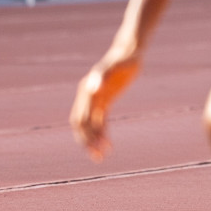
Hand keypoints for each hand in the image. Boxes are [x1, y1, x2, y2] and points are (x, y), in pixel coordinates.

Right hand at [70, 42, 142, 160]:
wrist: (130, 53)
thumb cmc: (123, 59)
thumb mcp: (115, 67)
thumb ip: (102, 76)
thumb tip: (91, 89)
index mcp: (86, 91)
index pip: (80, 118)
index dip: (86, 133)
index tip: (96, 146)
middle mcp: (87, 96)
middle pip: (81, 125)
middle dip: (87, 141)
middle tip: (98, 157)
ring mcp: (95, 99)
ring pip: (90, 125)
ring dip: (94, 140)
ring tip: (103, 155)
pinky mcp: (104, 101)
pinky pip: (100, 120)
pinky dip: (102, 132)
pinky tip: (108, 143)